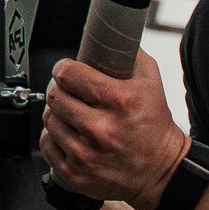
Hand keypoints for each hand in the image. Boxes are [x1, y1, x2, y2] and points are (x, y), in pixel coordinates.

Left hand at [41, 52, 188, 209]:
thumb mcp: (152, 83)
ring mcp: (86, 154)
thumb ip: (129, 54)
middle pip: (54, 96)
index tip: (67, 71)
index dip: (64, 68)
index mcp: (120, 101)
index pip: (69, 74)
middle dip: (59, 89)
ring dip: (58, 114)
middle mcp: (101, 129)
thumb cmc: (154, 126)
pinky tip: (71, 136)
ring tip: (73, 116)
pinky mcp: (75, 174)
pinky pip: (47, 145)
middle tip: (69, 92)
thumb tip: (105, 35)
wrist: (161, 171)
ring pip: (49, 120)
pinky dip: (55, 138)